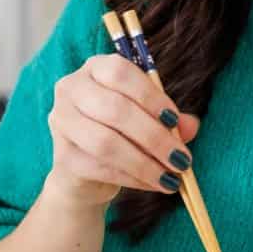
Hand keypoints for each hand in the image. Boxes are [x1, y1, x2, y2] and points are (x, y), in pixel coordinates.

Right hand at [45, 55, 200, 209]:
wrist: (88, 171)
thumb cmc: (123, 133)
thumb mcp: (150, 120)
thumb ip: (170, 120)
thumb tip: (191, 126)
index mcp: (96, 68)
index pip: (120, 73)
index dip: (150, 96)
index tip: (175, 121)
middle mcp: (71, 88)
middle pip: (114, 109)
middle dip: (154, 137)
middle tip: (181, 159)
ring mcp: (61, 121)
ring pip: (106, 142)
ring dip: (144, 163)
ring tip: (171, 177)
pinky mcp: (62, 156)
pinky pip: (100, 168)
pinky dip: (133, 178)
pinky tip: (153, 183)